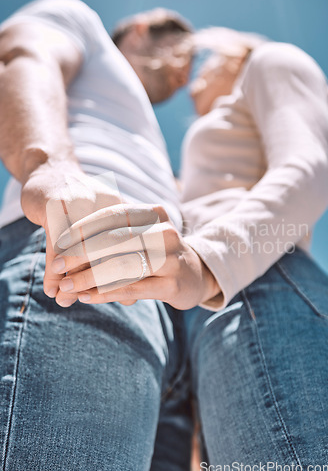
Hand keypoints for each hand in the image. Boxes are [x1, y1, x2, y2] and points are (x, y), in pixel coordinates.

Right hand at [21, 163, 121, 304]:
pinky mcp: (55, 206)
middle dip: (103, 281)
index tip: (127, 297)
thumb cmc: (80, 203)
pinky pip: (57, 246)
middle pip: (111, 251)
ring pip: (82, 251)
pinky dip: (53, 271)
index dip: (130, 275)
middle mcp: (105, 205)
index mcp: (124, 209)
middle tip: (93, 301)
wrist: (51, 170)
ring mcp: (79, 203)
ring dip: (74, 279)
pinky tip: (51, 288)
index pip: (133, 248)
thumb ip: (117, 259)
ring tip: (67, 301)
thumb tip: (131, 298)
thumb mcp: (103, 227)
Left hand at [50, 203, 219, 309]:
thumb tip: (67, 243)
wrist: (196, 274)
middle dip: (80, 254)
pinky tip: (87, 297)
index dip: (83, 228)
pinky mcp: (172, 284)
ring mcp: (171, 258)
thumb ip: (111, 234)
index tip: (60, 241)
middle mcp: (165, 232)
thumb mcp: (140, 234)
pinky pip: (131, 288)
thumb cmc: (157, 252)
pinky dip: (105, 293)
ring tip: (67, 286)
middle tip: (57, 266)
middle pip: (114, 240)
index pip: (112, 215)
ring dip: (88, 277)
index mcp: (154, 213)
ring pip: (121, 266)